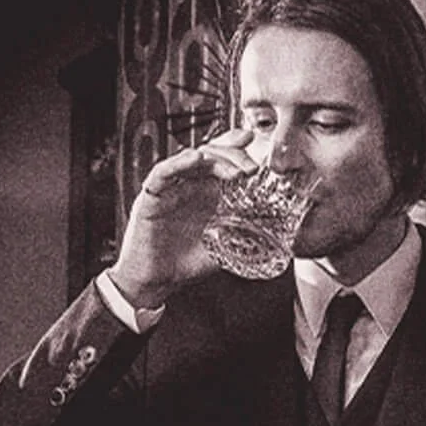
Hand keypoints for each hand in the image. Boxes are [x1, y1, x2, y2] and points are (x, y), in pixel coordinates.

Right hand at [107, 127, 261, 309]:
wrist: (156, 282)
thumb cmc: (185, 263)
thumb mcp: (224, 247)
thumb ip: (244, 235)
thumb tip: (275, 231)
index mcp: (204, 193)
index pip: (221, 162)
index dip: (236, 149)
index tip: (256, 143)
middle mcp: (187, 186)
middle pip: (209, 156)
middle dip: (233, 156)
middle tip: (252, 168)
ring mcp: (169, 189)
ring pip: (189, 160)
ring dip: (213, 159)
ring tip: (235, 171)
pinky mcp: (151, 198)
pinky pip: (162, 173)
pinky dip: (178, 163)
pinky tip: (195, 158)